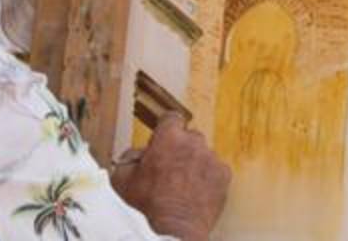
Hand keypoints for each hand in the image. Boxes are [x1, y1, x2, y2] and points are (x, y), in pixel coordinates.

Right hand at [111, 113, 231, 240]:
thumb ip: (129, 158)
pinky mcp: (224, 174)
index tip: (163, 139)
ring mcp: (212, 158)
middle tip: (169, 170)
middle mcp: (194, 142)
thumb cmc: (147, 206)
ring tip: (183, 186)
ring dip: (195, 164)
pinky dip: (208, 178)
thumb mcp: (123, 180)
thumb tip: (136, 154)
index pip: (171, 118)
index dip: (166, 128)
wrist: (174, 229)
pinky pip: (215, 170)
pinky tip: (196, 193)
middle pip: (189, 137)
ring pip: (203, 154)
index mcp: (168, 138)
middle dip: (180, 149)